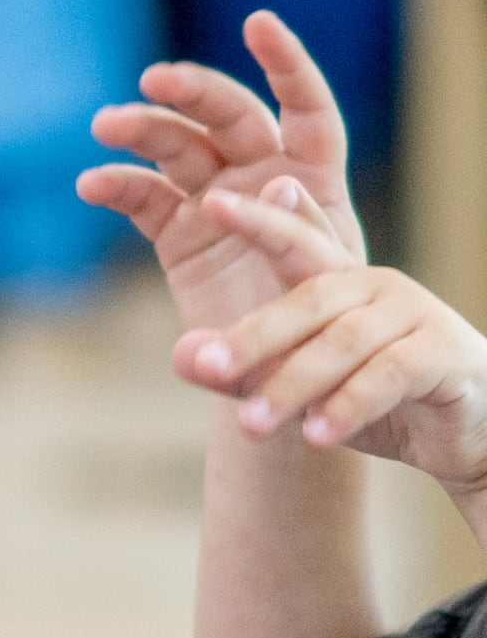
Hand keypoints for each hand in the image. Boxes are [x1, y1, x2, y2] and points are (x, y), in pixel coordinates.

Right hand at [82, 10, 363, 337]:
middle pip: (231, 119)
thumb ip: (303, 233)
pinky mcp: (178, 235)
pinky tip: (92, 183)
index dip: (286, 64)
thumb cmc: (314, 340)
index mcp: (317, 182)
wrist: (273, 386)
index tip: (254, 24)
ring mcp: (217, 204)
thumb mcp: (323, 285)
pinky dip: (118, 187)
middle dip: (193, 94)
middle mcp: (266, 180)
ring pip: (180, 149)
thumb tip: (279, 184)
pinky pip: (145, 199)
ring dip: (144, 132)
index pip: (306, 110)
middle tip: (153, 83)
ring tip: (105, 125)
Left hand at [171, 179, 486, 494]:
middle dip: (256, 336)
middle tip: (209, 368)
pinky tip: (318, 435)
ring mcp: (416, 315)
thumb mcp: (296, 387)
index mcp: (338, 286)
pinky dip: (350, 404)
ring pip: (345, 342)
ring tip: (250, 426)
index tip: (212, 202)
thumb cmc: (369, 399)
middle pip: (309, 301)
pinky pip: (392, 373)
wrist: (455, 431)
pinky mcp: (446, 353)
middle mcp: (377, 289)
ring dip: (294, 384)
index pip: (294, 244)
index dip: (258, 221)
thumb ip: (241, 371)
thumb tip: (183, 354)